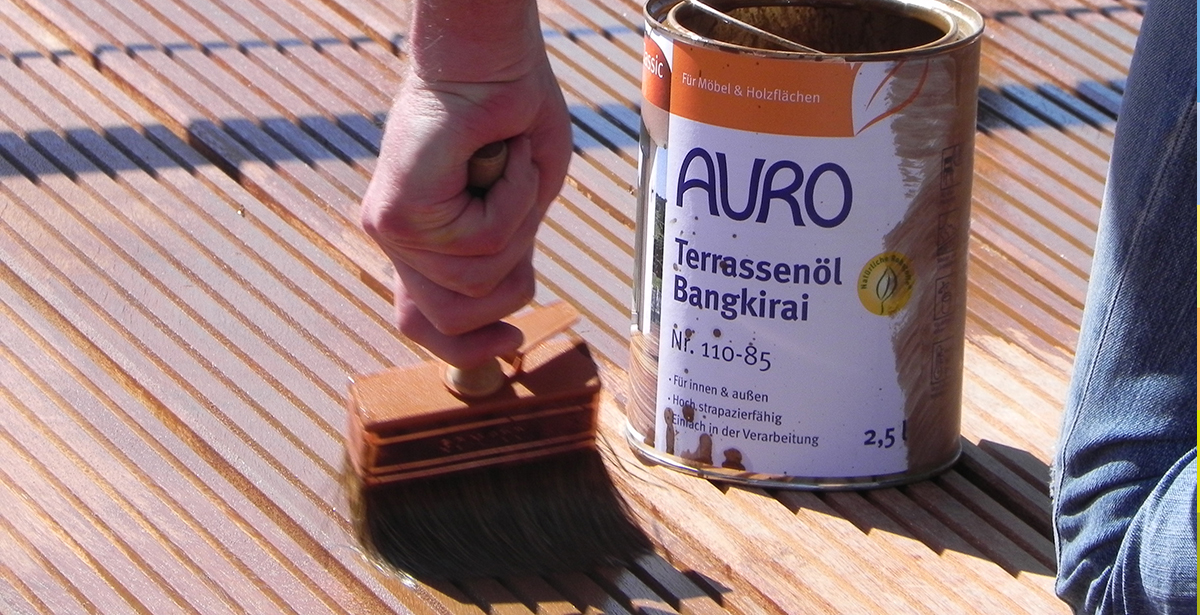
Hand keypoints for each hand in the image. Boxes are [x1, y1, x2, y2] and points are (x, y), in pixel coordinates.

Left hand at [360, 50, 571, 369]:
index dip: (466, 350)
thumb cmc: (511, 114)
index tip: (512, 342)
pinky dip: (512, 198)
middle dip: (508, 291)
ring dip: (518, 222)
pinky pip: (479, 243)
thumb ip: (504, 256)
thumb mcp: (521, 204)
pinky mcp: (396, 213)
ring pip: (476, 282)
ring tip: (510, 167)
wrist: (490, 56)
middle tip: (526, 223)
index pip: (420, 323)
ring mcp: (392, 229)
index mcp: (421, 241)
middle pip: (445, 322)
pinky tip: (501, 156)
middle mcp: (396, 239)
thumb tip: (502, 312)